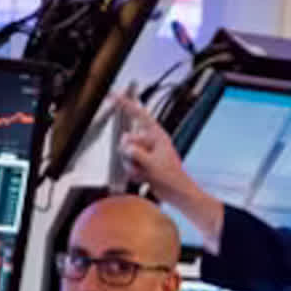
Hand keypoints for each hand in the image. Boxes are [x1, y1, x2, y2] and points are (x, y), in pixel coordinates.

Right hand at [116, 87, 225, 249]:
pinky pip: (128, 165)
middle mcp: (150, 142)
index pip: (139, 115)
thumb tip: (124, 146)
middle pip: (127, 140)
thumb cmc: (172, 178)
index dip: (126, 105)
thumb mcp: (152, 163)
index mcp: (157, 136)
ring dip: (132, 166)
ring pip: (126, 154)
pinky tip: (144, 177)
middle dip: (130, 155)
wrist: (176, 194)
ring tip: (145, 172)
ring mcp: (146, 153)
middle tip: (142, 165)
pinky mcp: (142, 163)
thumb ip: (135, 152)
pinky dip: (133, 172)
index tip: (114, 96)